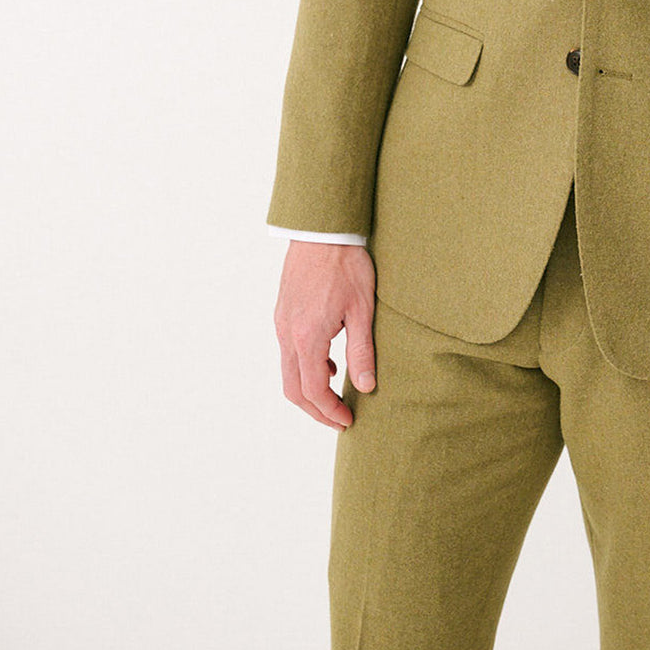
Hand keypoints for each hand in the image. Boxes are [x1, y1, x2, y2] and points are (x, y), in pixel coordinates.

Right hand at [274, 241, 376, 428]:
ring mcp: (282, 323)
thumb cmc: (346, 265)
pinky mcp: (283, 313)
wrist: (321, 230)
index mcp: (308, 337)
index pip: (314, 390)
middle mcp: (288, 334)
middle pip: (294, 389)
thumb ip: (362, 351)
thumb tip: (367, 386)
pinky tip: (329, 362)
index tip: (348, 420)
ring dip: (309, 390)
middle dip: (316, 410)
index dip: (330, 411)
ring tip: (337, 393)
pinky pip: (288, 352)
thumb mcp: (362, 309)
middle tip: (340, 418)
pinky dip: (304, 368)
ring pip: (288, 372)